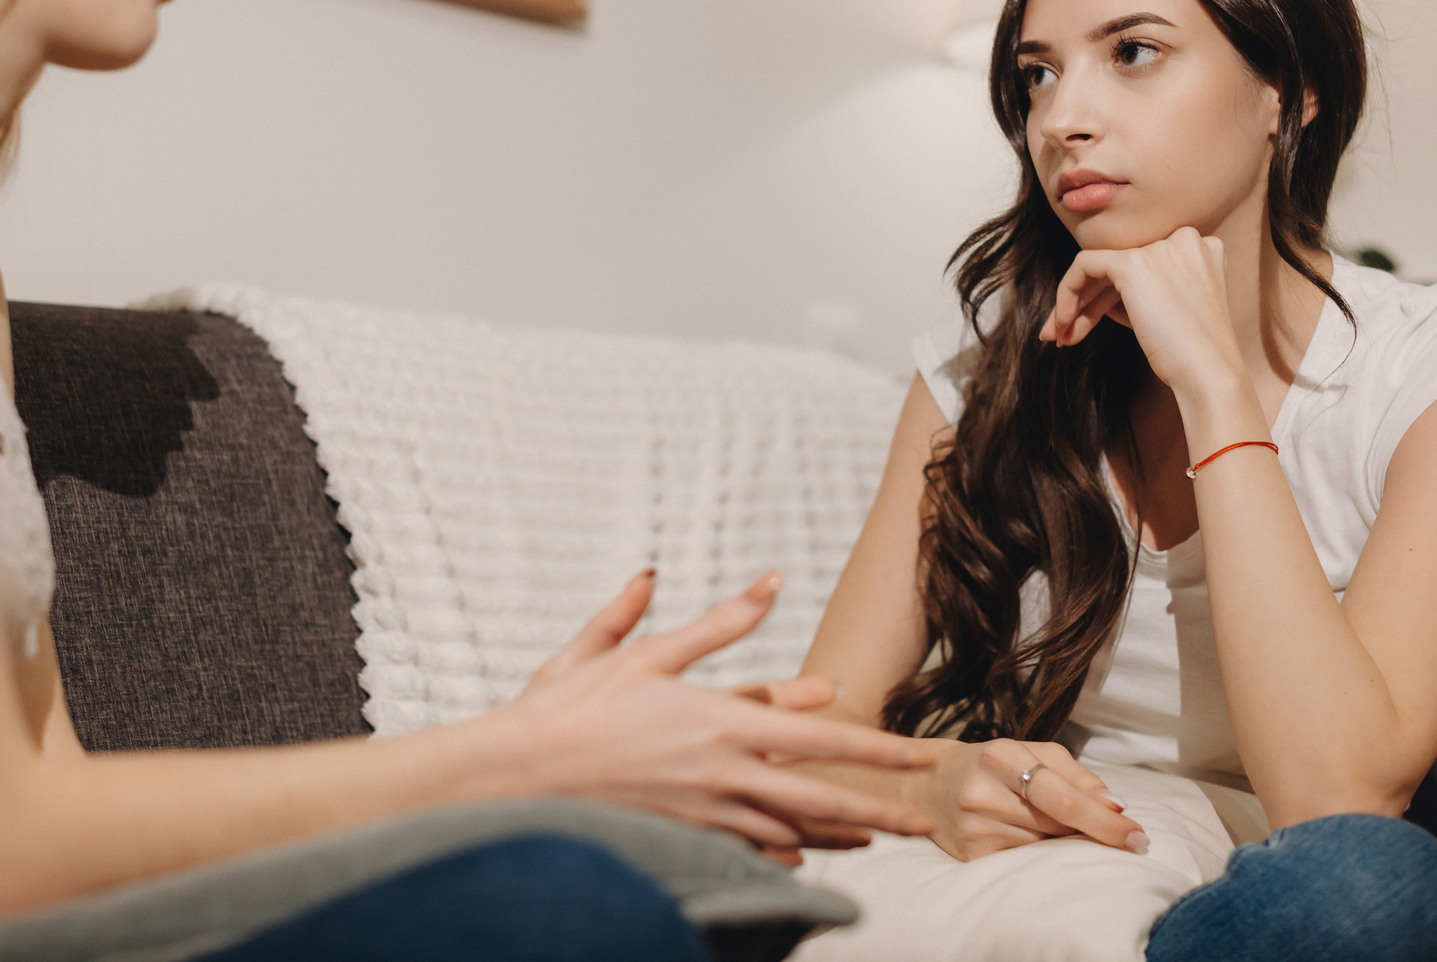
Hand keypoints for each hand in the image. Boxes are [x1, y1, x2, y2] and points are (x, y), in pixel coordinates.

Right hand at [508, 570, 935, 855]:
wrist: (510, 777)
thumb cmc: (570, 708)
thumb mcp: (643, 653)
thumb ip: (713, 623)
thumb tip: (766, 582)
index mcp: (718, 722)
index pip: (819, 739)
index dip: (874, 749)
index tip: (917, 754)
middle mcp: (720, 775)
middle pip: (819, 798)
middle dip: (878, 810)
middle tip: (926, 823)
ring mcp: (701, 816)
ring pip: (788, 831)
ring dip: (836, 834)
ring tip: (877, 837)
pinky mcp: (678, 840)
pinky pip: (746, 852)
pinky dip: (780, 852)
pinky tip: (801, 853)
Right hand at [915, 736, 1146, 861]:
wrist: (928, 784)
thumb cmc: (993, 765)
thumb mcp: (1030, 751)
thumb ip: (1075, 774)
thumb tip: (1115, 806)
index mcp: (999, 757)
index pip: (1061, 796)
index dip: (1102, 820)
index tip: (1138, 836)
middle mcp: (981, 794)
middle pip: (1057, 825)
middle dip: (1093, 832)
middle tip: (1126, 838)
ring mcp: (973, 830)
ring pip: (1044, 848)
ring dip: (1065, 842)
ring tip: (1055, 826)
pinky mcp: (971, 858)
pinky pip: (1025, 864)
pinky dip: (1042, 855)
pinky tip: (1036, 840)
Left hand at [1039, 226, 1244, 398]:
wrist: (1208, 372)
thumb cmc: (1191, 354)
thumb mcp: (1170, 310)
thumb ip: (1142, 291)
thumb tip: (1091, 296)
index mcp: (1202, 247)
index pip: (1144, 265)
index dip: (1113, 295)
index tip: (1094, 323)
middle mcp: (1183, 239)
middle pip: (1120, 268)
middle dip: (1088, 301)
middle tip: (1065, 332)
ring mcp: (1159, 248)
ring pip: (1100, 268)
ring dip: (1075, 304)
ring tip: (1058, 337)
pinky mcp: (1132, 262)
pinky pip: (1084, 266)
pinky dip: (1068, 293)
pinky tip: (1064, 323)